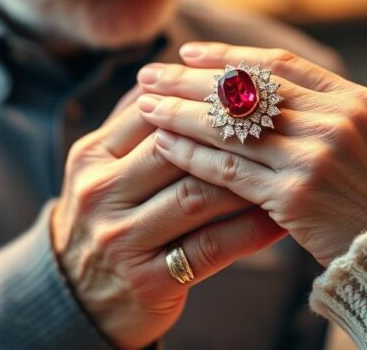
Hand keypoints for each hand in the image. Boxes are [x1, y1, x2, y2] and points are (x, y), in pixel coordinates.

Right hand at [51, 99, 286, 348]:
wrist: (78, 299)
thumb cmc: (108, 218)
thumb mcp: (103, 167)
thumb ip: (134, 122)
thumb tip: (174, 67)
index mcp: (91, 156)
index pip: (149, 112)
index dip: (200, 99)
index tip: (247, 92)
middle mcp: (100, 193)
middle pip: (175, 149)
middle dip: (229, 135)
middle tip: (279, 124)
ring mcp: (121, 238)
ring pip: (196, 196)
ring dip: (247, 181)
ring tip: (288, 168)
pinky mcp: (148, 280)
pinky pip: (212, 246)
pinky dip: (250, 230)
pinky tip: (280, 219)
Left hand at [135, 42, 366, 266]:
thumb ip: (326, 110)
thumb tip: (266, 90)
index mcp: (354, 99)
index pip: (276, 65)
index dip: (226, 56)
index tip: (188, 52)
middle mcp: (334, 119)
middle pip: (244, 89)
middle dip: (189, 79)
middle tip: (149, 72)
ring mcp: (314, 156)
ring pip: (229, 126)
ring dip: (180, 113)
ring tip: (145, 105)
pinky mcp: (295, 195)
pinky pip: (228, 168)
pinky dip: (192, 155)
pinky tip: (164, 145)